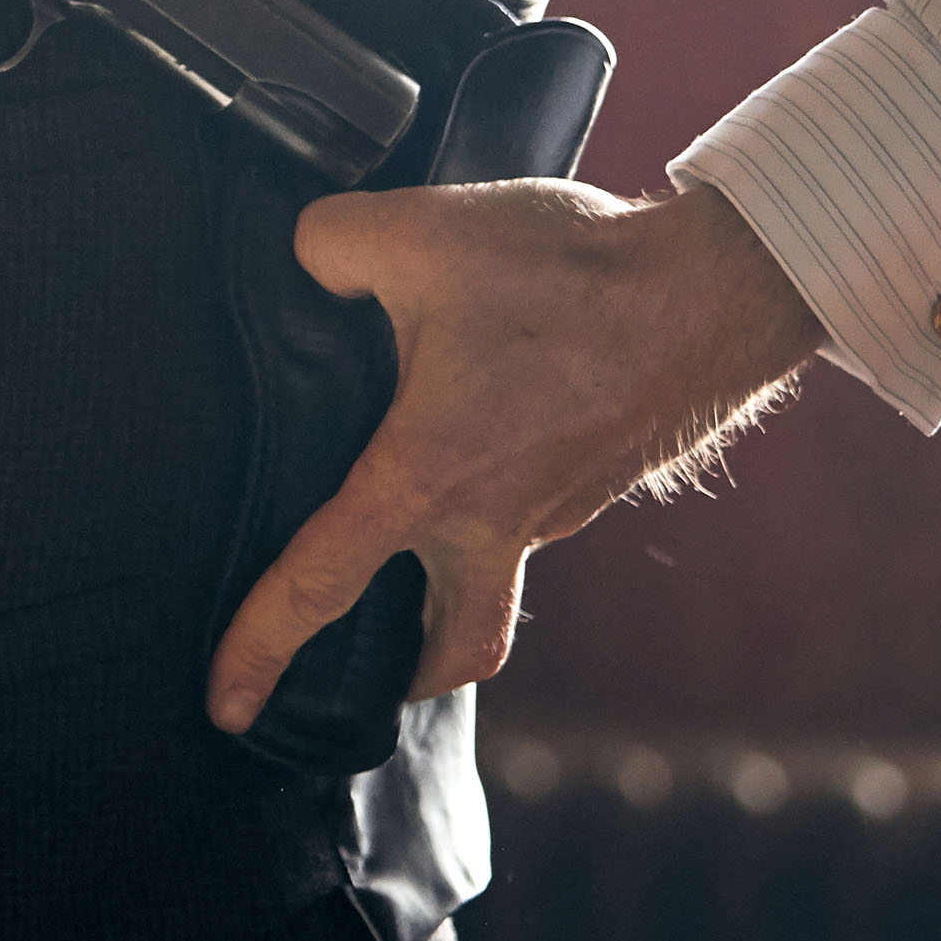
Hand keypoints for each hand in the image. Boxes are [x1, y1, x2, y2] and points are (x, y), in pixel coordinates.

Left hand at [204, 179, 824, 731]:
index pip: (320, 583)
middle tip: (366, 669)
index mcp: (427, 478)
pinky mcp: (599, 475)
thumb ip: (327, 246)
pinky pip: (534, 508)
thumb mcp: (414, 233)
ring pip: (496, 571)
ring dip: (452, 572)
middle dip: (407, 674)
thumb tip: (304, 257)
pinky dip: (499, 494)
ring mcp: (558, 505)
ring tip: (414, 521)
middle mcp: (495, 518)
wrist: (716, 286)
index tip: (223, 707)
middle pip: (452, 645)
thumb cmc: (568, 274)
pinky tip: (486, 430)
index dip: (259, 647)